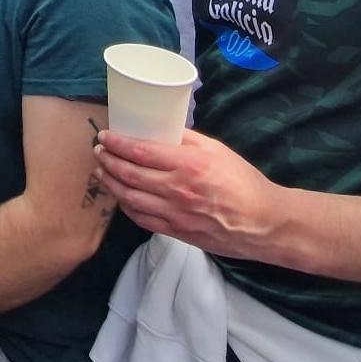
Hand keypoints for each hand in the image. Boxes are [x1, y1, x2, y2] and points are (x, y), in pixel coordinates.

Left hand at [93, 129, 292, 264]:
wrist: (262, 222)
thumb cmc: (243, 182)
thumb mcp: (217, 150)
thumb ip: (187, 139)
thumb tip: (162, 130)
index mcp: (188, 164)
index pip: (140, 151)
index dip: (117, 143)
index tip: (104, 136)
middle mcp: (176, 189)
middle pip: (129, 174)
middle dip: (108, 161)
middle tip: (98, 152)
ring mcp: (174, 214)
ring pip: (129, 198)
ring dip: (111, 183)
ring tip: (101, 172)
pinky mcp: (175, 231)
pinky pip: (141, 219)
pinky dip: (126, 207)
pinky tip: (121, 197)